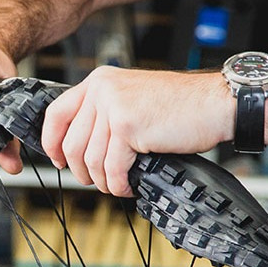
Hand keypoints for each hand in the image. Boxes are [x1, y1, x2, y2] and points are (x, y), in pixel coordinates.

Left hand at [41, 66, 234, 196]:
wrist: (215, 103)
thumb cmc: (181, 106)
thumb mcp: (132, 101)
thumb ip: (105, 115)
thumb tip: (81, 148)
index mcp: (99, 81)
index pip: (56, 113)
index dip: (52, 143)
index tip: (58, 161)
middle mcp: (101, 89)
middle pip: (71, 143)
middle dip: (82, 170)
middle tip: (96, 181)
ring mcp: (113, 106)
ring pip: (91, 160)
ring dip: (103, 181)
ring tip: (118, 184)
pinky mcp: (127, 125)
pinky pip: (111, 167)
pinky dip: (119, 183)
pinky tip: (129, 185)